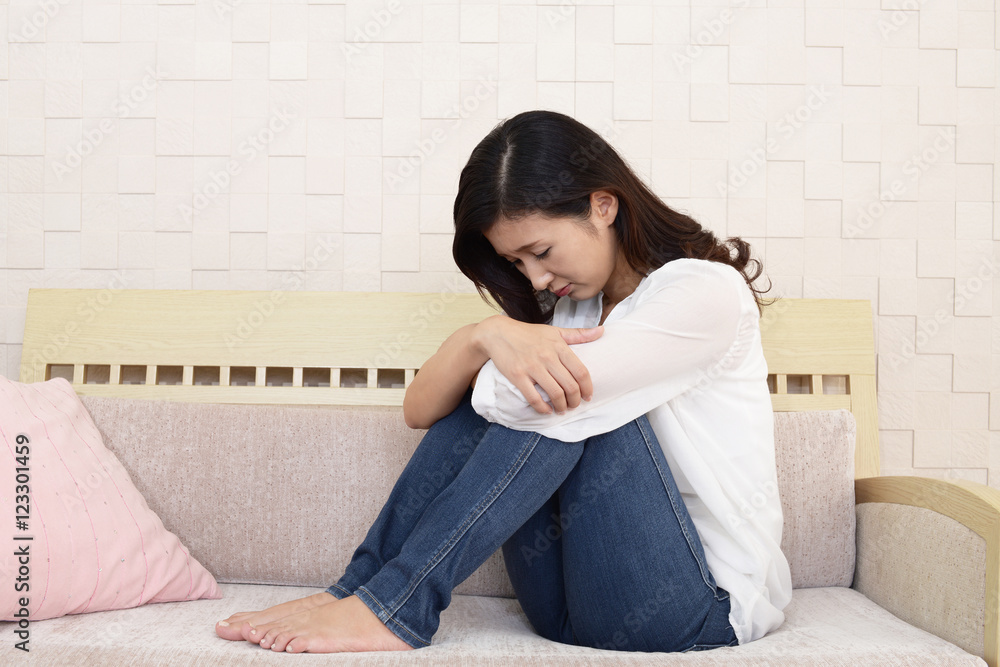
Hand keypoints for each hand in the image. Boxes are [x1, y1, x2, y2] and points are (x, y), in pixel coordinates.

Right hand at [472, 315, 603, 414]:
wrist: (498, 333)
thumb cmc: (528, 333)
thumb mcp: (554, 331)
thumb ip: (578, 334)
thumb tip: (602, 331)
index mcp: (559, 347)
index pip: (581, 372)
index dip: (588, 388)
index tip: (588, 396)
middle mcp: (547, 357)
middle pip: (570, 386)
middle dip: (575, 401)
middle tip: (574, 405)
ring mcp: (532, 367)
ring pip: (555, 394)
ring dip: (562, 407)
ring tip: (562, 409)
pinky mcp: (517, 376)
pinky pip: (534, 398)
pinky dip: (543, 408)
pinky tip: (546, 410)